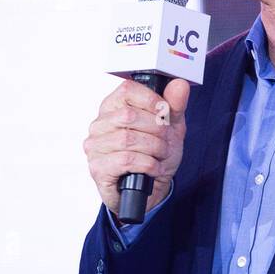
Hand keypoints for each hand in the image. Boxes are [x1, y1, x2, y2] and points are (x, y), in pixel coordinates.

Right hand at [83, 77, 189, 219]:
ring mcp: (95, 146)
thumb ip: (175, 106)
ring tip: (160, 155)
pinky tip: (153, 168)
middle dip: (157, 130)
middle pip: (129, 115)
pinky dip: (147, 164)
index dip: (152, 101)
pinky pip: (125, 160)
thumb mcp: (171, 128)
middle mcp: (100, 124)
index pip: (127, 90)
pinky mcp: (98, 168)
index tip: (164, 115)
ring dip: (154, 148)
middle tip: (166, 141)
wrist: (152, 189)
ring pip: (128, 139)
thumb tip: (179, 85)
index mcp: (114, 107)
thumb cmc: (156, 154)